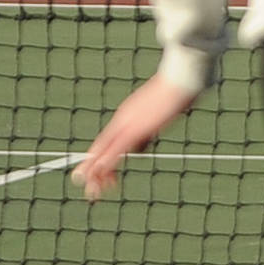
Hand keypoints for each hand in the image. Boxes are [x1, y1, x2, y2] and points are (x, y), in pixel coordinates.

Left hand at [75, 73, 198, 198]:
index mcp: (129, 115)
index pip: (109, 140)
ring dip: (95, 171)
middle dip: (92, 167)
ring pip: (104, 150)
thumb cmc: (180, 89)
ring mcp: (128, 124)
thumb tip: (163, 129)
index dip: (100, 157)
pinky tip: (99, 172)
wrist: (181, 77)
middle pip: (101, 146)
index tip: (97, 173)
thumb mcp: (167, 107)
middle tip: (82, 183)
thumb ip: (160, 118)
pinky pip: (117, 148)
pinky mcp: (135, 128)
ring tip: (88, 187)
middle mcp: (123, 120)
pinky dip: (106, 161)